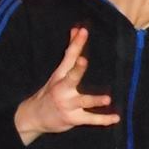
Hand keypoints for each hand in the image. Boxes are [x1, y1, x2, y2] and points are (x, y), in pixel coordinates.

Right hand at [14, 27, 119, 144]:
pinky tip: (116, 118)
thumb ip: (71, 53)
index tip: (83, 30)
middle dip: (77, 69)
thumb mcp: (58, 73)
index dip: (76, 44)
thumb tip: (77, 29)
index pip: (68, 57)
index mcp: (60, 76)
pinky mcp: (73, 118)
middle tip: (83, 60)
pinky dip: (103, 120)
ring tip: (106, 99)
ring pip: (83, 101)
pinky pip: (90, 119)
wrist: (32, 118)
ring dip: (94, 100)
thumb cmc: (50, 91)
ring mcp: (68, 104)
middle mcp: (63, 89)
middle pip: (71, 77)